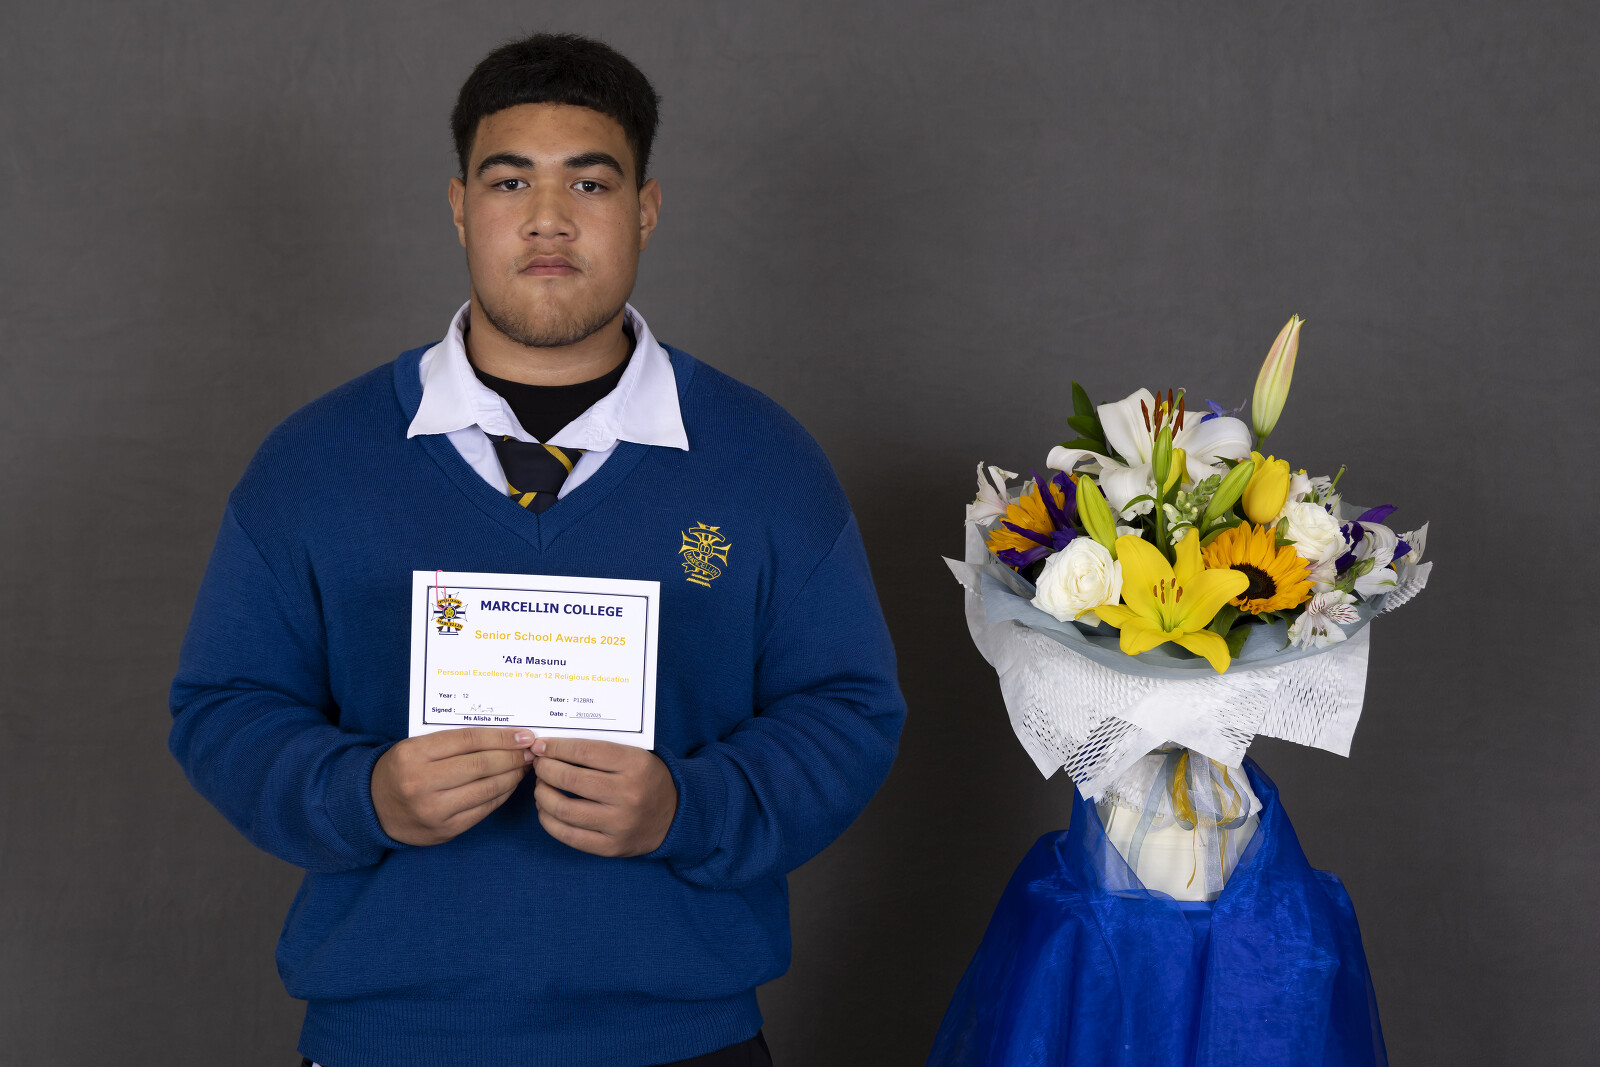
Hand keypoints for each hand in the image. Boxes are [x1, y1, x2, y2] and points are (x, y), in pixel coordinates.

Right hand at [371, 728, 535, 845]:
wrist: (372, 808)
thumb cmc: (401, 770)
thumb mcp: (416, 747)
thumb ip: (453, 742)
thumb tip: (502, 737)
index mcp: (413, 754)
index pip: (469, 740)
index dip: (501, 738)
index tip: (524, 736)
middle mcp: (421, 783)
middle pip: (481, 765)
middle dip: (512, 756)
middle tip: (530, 751)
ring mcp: (433, 810)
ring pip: (486, 788)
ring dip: (512, 776)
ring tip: (523, 766)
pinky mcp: (444, 830)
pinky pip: (483, 810)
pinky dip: (501, 795)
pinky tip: (509, 785)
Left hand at [530, 738, 677, 856]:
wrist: (675, 815)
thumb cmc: (647, 779)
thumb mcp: (634, 756)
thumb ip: (600, 750)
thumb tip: (554, 747)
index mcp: (635, 765)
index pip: (584, 751)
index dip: (556, 747)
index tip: (541, 746)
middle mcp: (628, 794)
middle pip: (570, 779)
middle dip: (545, 769)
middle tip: (539, 765)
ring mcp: (619, 823)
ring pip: (564, 809)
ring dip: (543, 795)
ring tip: (541, 787)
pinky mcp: (611, 846)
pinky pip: (569, 836)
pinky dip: (549, 822)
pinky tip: (546, 810)